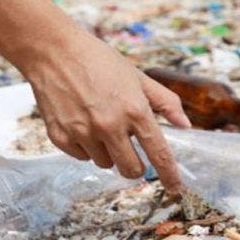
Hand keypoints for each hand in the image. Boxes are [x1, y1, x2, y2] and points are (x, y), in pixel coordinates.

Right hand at [21, 30, 190, 193]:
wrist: (54, 51)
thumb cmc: (99, 61)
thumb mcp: (138, 77)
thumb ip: (165, 102)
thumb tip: (185, 125)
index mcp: (134, 110)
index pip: (158, 153)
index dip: (170, 175)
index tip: (175, 188)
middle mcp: (109, 125)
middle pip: (131, 169)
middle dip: (136, 166)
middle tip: (132, 152)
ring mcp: (83, 132)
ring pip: (105, 163)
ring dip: (108, 152)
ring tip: (101, 123)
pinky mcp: (60, 137)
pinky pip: (81, 157)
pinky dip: (86, 147)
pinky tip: (82, 122)